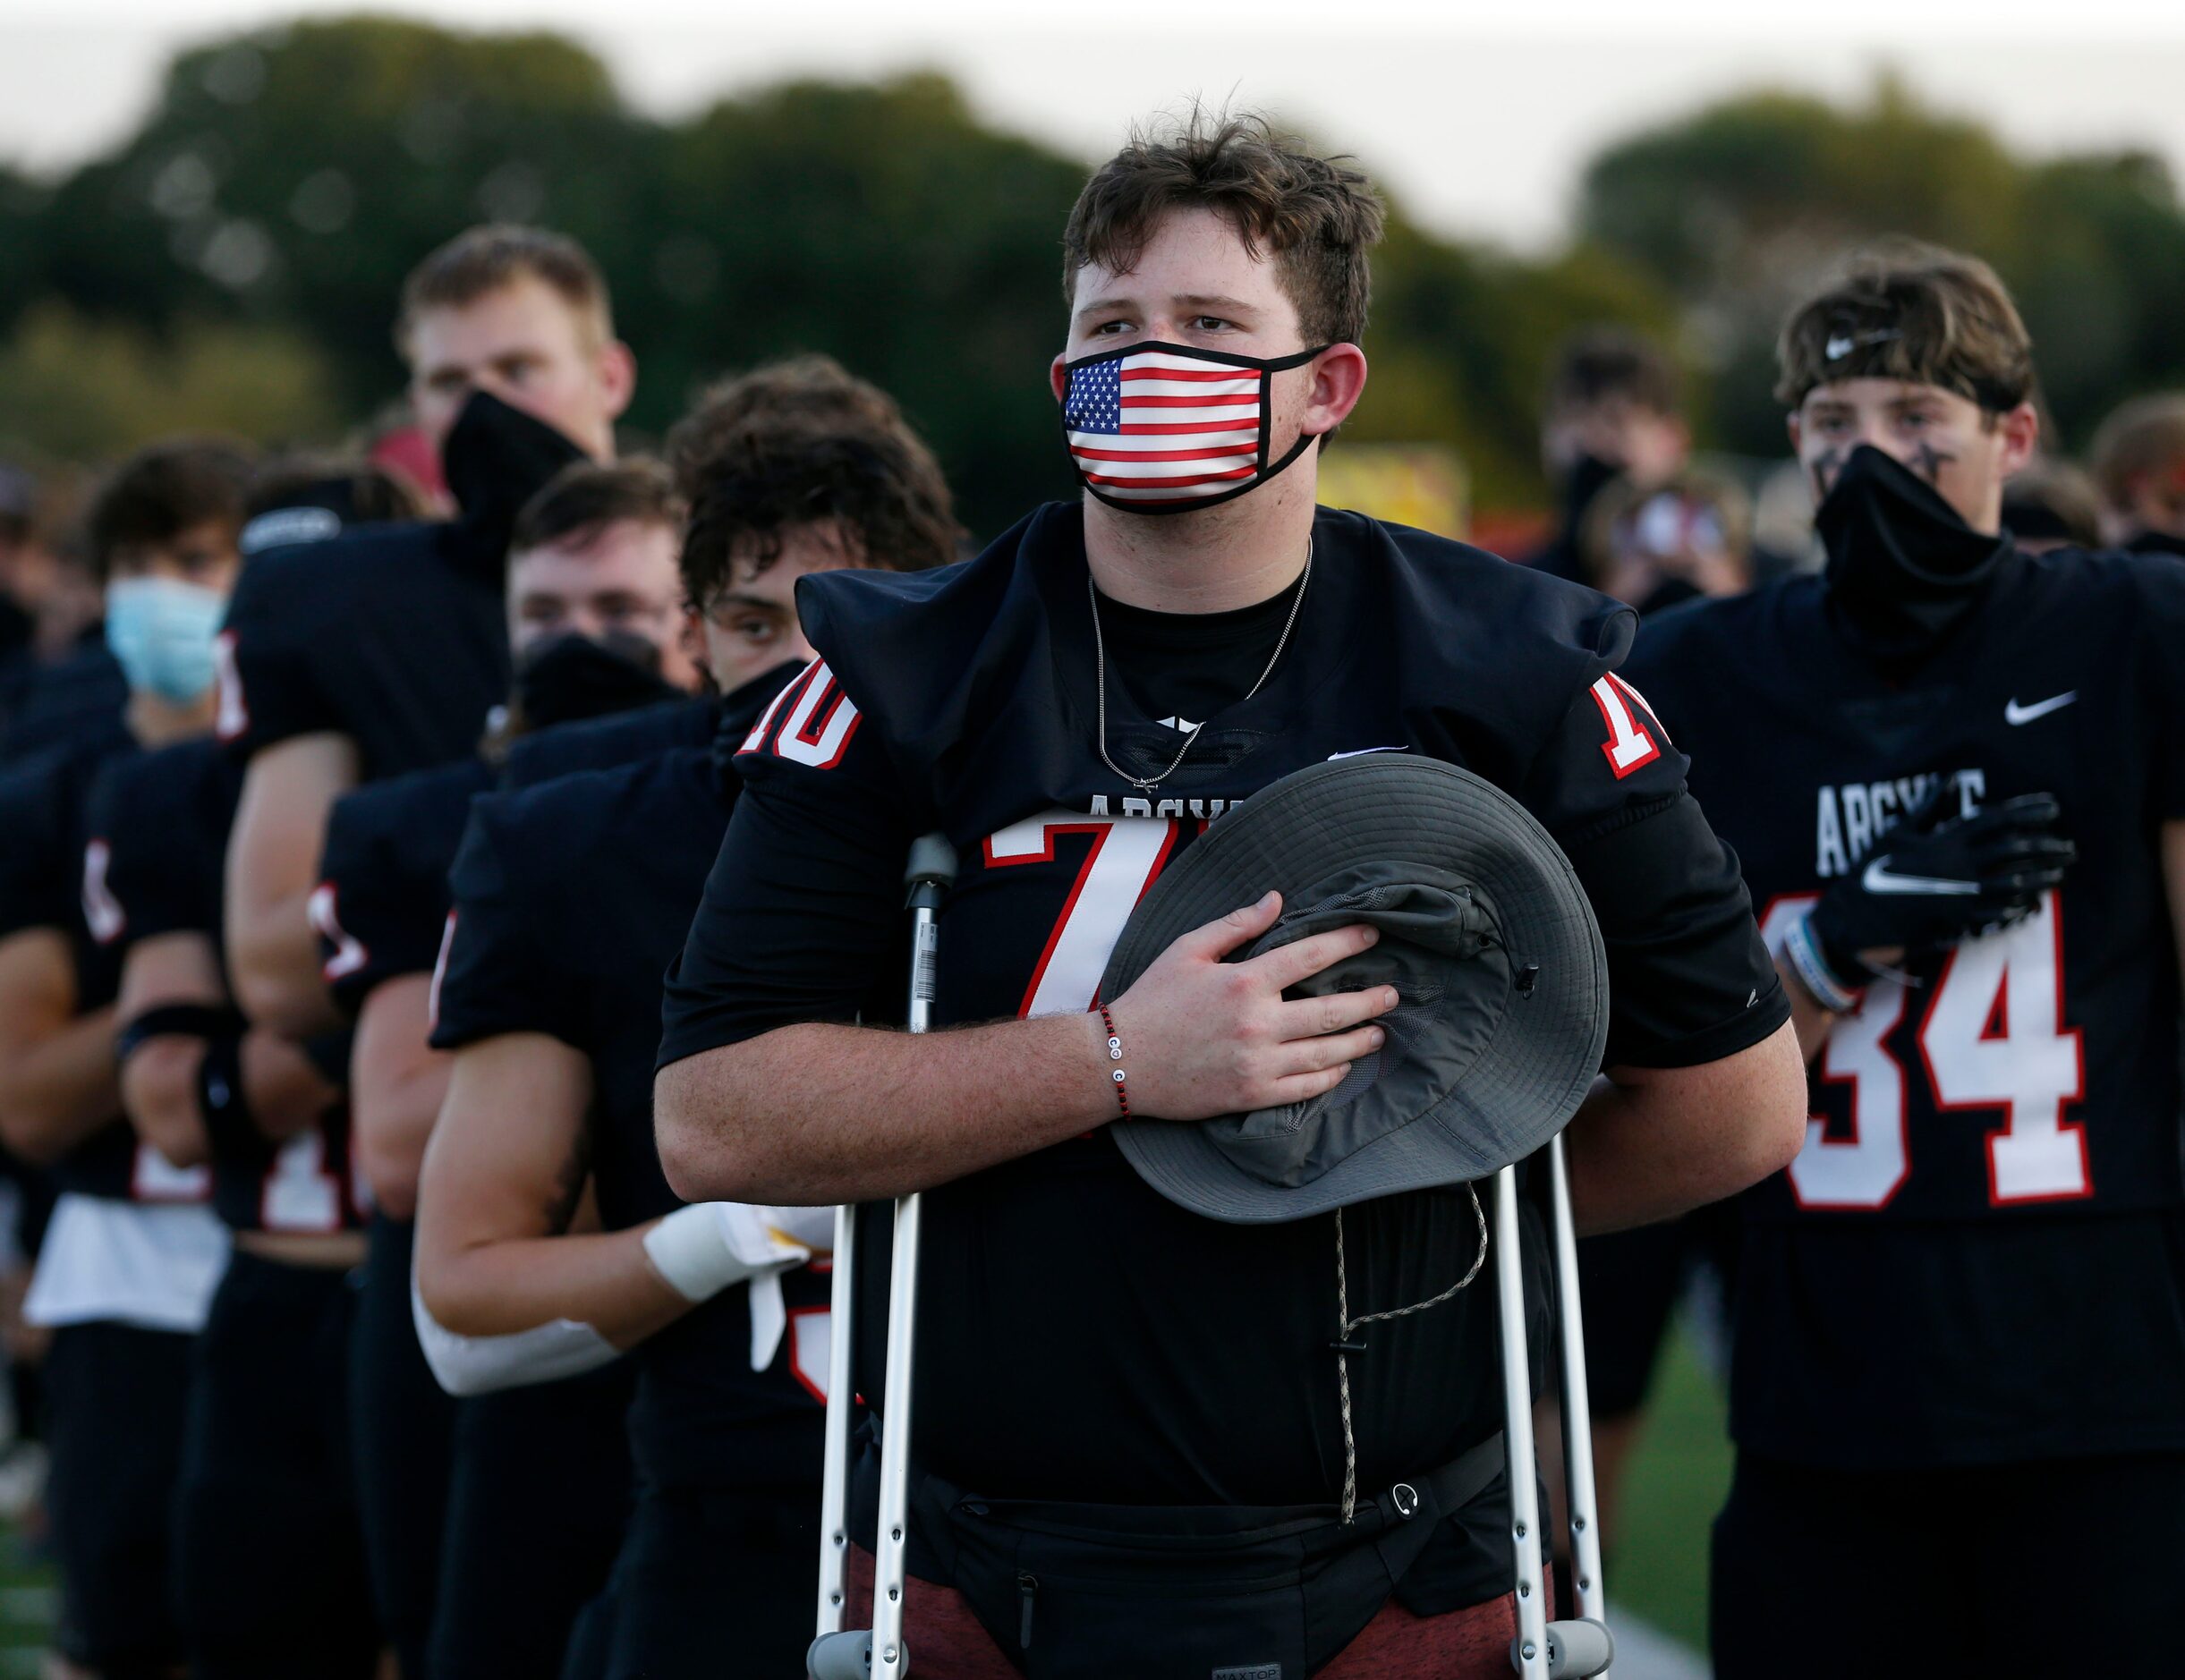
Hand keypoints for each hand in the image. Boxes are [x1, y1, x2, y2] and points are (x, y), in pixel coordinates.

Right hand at [1104, 891, 1399, 1122]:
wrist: (1121, 1061)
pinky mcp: (1251, 1095)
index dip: (1347, 942)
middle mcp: (1258, 1023)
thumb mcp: (1188, 949)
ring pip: (1326, 1053)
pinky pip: (1305, 1088)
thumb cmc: (1152, 1000)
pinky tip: (1343, 1066)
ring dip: (1359, 1041)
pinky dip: (1331, 1077)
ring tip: (1379, 1032)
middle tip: (1392, 994)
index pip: (1311, 956)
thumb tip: (1277, 900)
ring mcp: (1258, 1063)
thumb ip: (1236, 924)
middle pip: (1332, 1010)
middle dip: (1369, 1000)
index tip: (1372, 934)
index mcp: (1244, 981)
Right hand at [1811, 790, 2075, 980]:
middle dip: (2047, 847)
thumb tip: (1947, 779)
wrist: (1855, 919)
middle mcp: (1960, 867)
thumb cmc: (1870, 871)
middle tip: (2069, 847)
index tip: (2054, 806)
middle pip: (2015, 851)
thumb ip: (1925, 808)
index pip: (1997, 819)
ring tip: (2059, 876)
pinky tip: (2032, 907)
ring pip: (2014, 883)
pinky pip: (1999, 914)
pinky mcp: (1958, 921)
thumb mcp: (1894, 834)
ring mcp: (1962, 896)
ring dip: (2040, 879)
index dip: (2028, 810)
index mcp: (1945, 841)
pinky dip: (2019, 909)